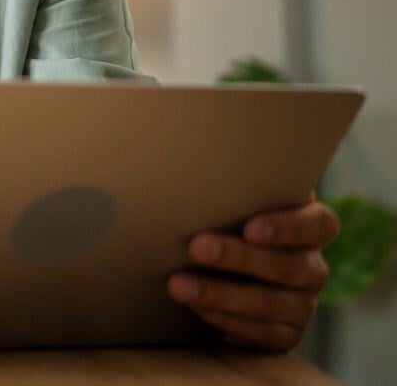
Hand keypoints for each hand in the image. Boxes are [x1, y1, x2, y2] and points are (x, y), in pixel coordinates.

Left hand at [166, 192, 338, 351]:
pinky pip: (262, 334)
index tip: (249, 226)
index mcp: (309, 227)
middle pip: (289, 265)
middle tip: (196, 247)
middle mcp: (312, 267)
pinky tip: (197, 307)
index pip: (320, 224)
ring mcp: (303, 304)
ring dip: (221, 293)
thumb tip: (189, 164)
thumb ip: (232, 188)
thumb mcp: (235, 201)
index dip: (288, 227)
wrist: (223, 268)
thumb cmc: (228, 218)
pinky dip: (226, 319)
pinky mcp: (286, 334)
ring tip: (178, 284)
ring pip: (271, 303)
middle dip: (239, 257)